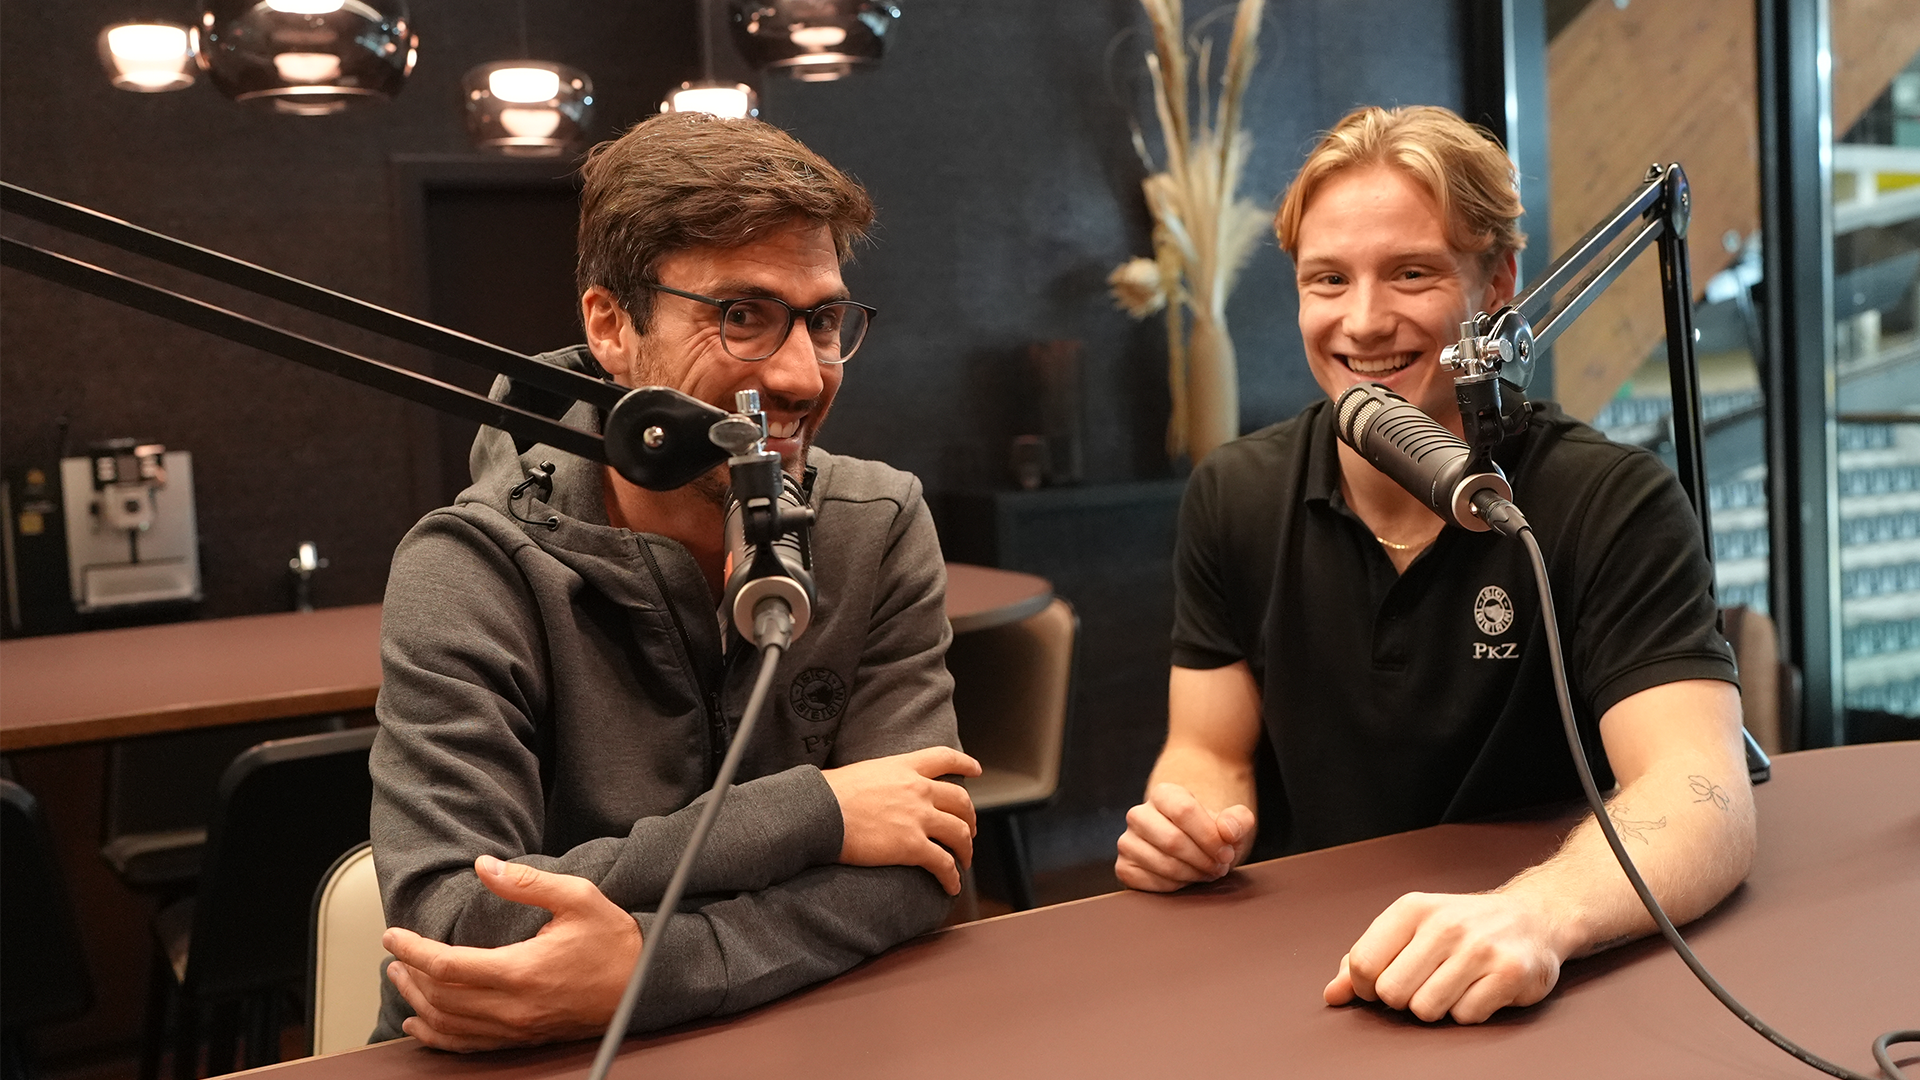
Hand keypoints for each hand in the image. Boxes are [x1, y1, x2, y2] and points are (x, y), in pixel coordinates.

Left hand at [384, 855, 641, 1050]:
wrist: (644, 984)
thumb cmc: (614, 941)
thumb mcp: (578, 897)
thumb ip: (527, 882)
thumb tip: (486, 867)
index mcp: (521, 970)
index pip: (446, 965)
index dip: (412, 949)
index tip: (393, 935)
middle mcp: (513, 1006)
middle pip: (439, 998)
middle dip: (408, 975)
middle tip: (395, 954)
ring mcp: (517, 1027)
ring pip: (448, 1024)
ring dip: (417, 1003)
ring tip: (402, 980)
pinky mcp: (523, 1038)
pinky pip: (468, 1046)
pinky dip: (438, 1036)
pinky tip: (424, 1024)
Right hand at [821, 746, 980, 894]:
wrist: (818, 812)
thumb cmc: (826, 794)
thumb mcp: (860, 773)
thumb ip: (878, 779)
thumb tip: (871, 791)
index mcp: (903, 767)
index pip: (944, 758)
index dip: (965, 764)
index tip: (976, 770)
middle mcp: (917, 789)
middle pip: (961, 801)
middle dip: (970, 817)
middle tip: (969, 830)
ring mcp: (918, 817)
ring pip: (960, 833)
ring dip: (966, 849)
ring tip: (963, 861)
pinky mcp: (912, 846)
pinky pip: (944, 864)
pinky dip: (952, 878)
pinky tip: (951, 886)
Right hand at [1114, 782, 1255, 891]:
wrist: (1191, 848)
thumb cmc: (1211, 834)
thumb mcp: (1232, 823)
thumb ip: (1239, 820)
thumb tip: (1228, 831)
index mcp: (1163, 794)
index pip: (1183, 810)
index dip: (1209, 836)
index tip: (1226, 852)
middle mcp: (1138, 815)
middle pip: (1173, 840)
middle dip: (1203, 859)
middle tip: (1218, 867)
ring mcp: (1128, 841)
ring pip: (1163, 864)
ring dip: (1193, 874)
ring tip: (1206, 872)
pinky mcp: (1124, 867)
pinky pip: (1152, 883)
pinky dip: (1176, 886)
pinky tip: (1187, 879)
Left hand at [1323, 890, 1570, 1023]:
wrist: (1532, 917)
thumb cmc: (1461, 928)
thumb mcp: (1409, 930)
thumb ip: (1365, 960)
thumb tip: (1333, 995)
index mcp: (1411, 909)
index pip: (1363, 965)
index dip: (1366, 988)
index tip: (1382, 985)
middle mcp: (1445, 924)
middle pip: (1392, 993)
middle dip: (1403, 999)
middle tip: (1424, 984)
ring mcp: (1479, 948)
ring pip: (1426, 1010)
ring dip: (1437, 1007)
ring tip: (1453, 984)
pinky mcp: (1510, 973)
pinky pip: (1465, 1017)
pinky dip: (1468, 1012)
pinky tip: (1480, 989)